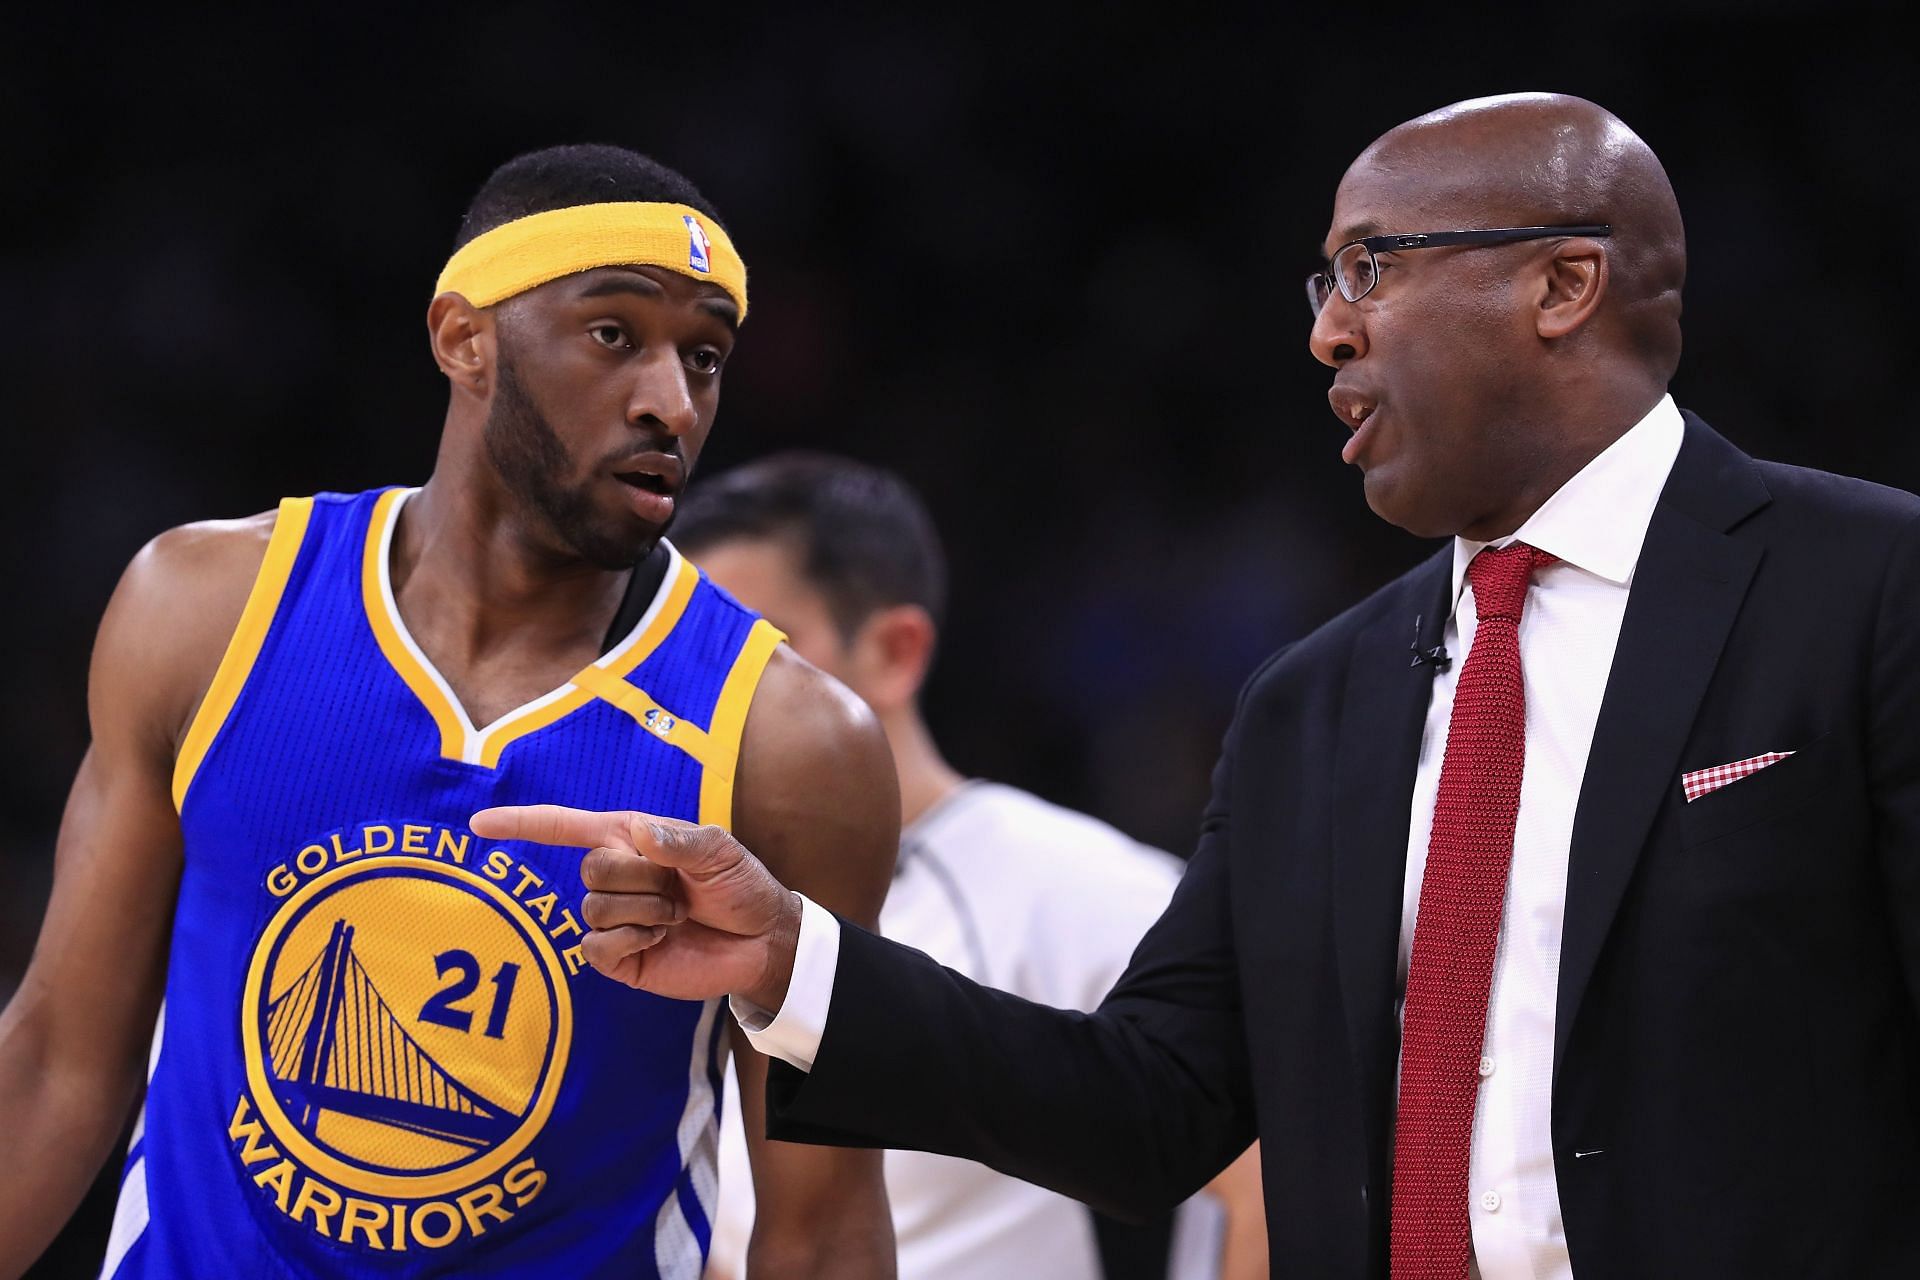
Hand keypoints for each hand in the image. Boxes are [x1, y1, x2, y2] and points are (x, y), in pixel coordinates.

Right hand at [469, 806, 802, 1009]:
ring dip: (644, 911)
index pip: (565, 827)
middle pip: (590, 869)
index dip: (521, 824)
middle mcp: (615, 876)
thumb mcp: (720, 851)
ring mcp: (614, 918)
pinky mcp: (618, 958)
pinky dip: (631, 940)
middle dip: (640, 879)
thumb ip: (678, 840)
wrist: (761, 941)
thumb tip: (636, 835)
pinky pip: (595, 946)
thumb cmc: (741, 886)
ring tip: (675, 915)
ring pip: (594, 909)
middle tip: (679, 890)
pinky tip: (658, 938)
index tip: (478, 824)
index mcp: (630, 838)